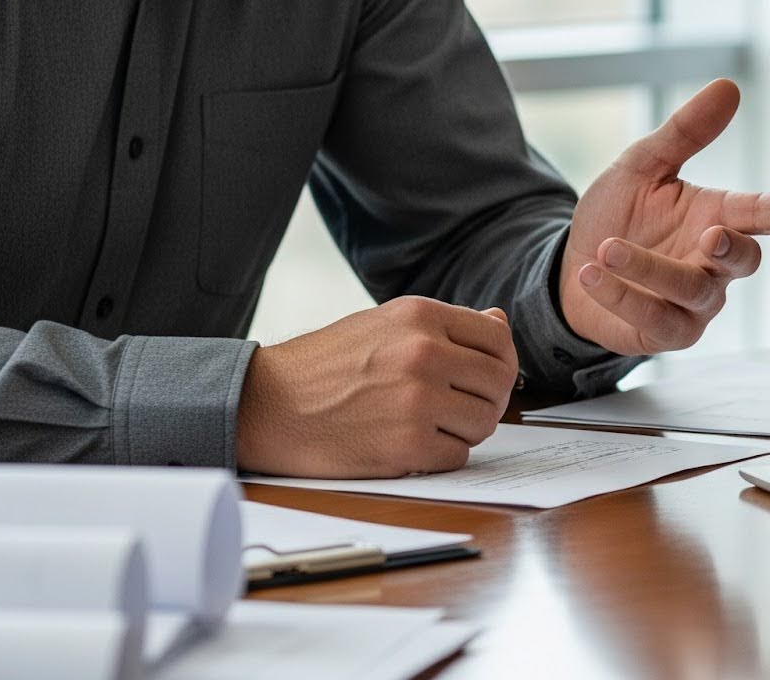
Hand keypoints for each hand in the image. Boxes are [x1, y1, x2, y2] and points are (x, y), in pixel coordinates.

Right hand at [235, 296, 516, 477]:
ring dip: (467, 429)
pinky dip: (444, 455)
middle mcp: (425, 352)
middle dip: (488, 398)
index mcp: (422, 315)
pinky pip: (458, 456)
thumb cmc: (326, 363)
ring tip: (435, 425)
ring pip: (484, 422)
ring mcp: (418, 400)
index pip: (498, 338)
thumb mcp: (387, 322)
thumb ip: (446, 324)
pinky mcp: (406, 446)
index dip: (501, 360)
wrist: (268, 403)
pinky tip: (416, 445)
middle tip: (464, 407)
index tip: (487, 375)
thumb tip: (500, 320)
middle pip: (498, 381)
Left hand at [560, 79, 769, 355]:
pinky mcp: (664, 333)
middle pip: (744, 260)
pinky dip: (622, 294)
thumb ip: (685, 131)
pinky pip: (654, 319)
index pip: (761, 212)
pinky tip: (591, 273)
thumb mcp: (644, 164)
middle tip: (710, 232)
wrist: (571, 266)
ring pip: (692, 291)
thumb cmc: (619, 215)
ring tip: (607, 247)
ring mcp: (694, 303)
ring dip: (649, 269)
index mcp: (717, 215)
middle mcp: (714, 262)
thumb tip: (729, 86)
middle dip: (732, 248)